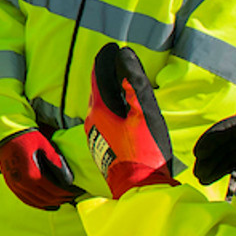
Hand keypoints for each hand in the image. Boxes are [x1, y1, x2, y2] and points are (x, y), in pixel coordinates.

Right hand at [0, 129, 81, 209]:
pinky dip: (37, 204)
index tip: (74, 192)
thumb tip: (69, 179)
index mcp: (32, 174)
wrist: (6, 136)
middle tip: (70, 198)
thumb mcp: (45, 146)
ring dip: (50, 203)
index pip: (53, 190)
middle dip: (60, 199)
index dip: (65, 193)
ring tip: (60, 201)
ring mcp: (15, 185)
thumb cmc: (27, 139)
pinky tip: (45, 204)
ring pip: (36, 202)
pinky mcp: (11, 185)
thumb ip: (56, 162)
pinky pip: (26, 199)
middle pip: (46, 198)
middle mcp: (23, 183)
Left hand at [86, 43, 179, 198]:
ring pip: (101, 106)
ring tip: (123, 84)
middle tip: (118, 62)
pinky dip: (113, 109)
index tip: (113, 48)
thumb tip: (123, 57)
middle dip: (107, 75)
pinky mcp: (101, 146)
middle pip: (99, 90)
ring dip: (111, 94)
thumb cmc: (144, 150)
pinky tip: (123, 112)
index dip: (106, 59)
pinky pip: (104, 120)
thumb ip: (133, 84)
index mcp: (99, 109)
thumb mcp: (144, 113)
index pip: (98, 75)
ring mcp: (95, 135)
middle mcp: (91, 120)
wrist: (139, 187)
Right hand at [193, 106, 235, 184]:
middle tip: (196, 171)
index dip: (210, 139)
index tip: (198, 151)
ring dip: (211, 167)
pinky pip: (230, 165)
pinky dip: (219, 172)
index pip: (226, 129)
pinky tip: (208, 180)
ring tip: (200, 179)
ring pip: (224, 156)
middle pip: (223, 145)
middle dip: (208, 158)